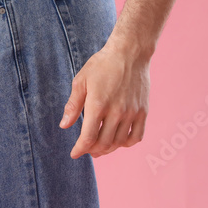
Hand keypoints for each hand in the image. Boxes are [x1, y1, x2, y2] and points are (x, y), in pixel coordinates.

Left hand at [60, 36, 150, 158]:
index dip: (80, 149)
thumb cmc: (101, 65)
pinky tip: (118, 141)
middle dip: (92, 150)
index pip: (88, 137)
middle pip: (104, 143)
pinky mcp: (143, 111)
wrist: (129, 53)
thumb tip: (64, 126)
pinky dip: (127, 143)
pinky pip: (136, 136)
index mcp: (97, 105)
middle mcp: (116, 112)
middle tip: (86, 149)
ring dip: (108, 148)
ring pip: (120, 142)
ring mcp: (131, 113)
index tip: (74, 153)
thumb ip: (73, 106)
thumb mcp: (81, 81)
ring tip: (100, 147)